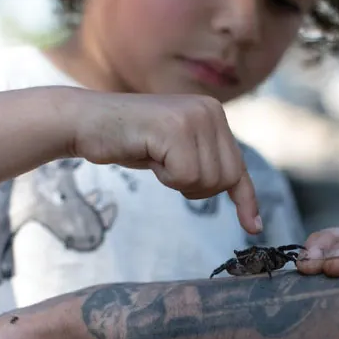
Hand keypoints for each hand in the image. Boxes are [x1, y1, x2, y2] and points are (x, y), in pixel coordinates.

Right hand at [69, 91, 260, 234]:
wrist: (85, 121)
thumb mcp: (176, 147)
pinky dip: (166, 177)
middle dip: (197, 189)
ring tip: (155, 157)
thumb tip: (235, 187)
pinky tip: (149, 156)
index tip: (254, 227)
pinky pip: (185, 176)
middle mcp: (211, 111)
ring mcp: (195, 117)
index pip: (238, 167)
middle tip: (167, 171)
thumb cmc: (129, 139)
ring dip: (177, 181)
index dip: (246, 200)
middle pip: (226, 179)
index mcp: (214, 114)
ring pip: (207, 180)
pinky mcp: (176, 128)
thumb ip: (204, 157)